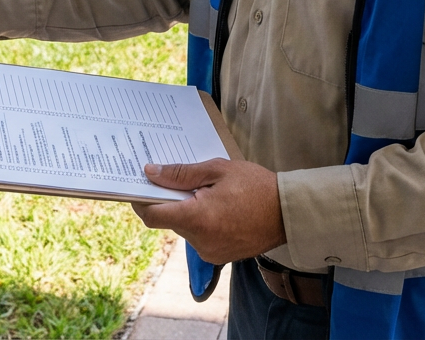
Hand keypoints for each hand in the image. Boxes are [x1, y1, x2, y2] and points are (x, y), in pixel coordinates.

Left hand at [131, 159, 285, 263]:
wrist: (287, 213)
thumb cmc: (255, 186)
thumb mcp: (217, 169)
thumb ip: (181, 173)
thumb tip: (151, 173)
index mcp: (197, 218)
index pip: (153, 215)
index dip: (140, 200)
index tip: (137, 184)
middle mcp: (199, 241)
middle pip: (169, 219)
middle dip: (169, 198)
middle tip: (177, 176)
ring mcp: (209, 251)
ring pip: (184, 227)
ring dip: (187, 209)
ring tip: (206, 189)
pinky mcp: (218, 255)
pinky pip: (198, 236)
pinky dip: (200, 220)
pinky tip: (216, 204)